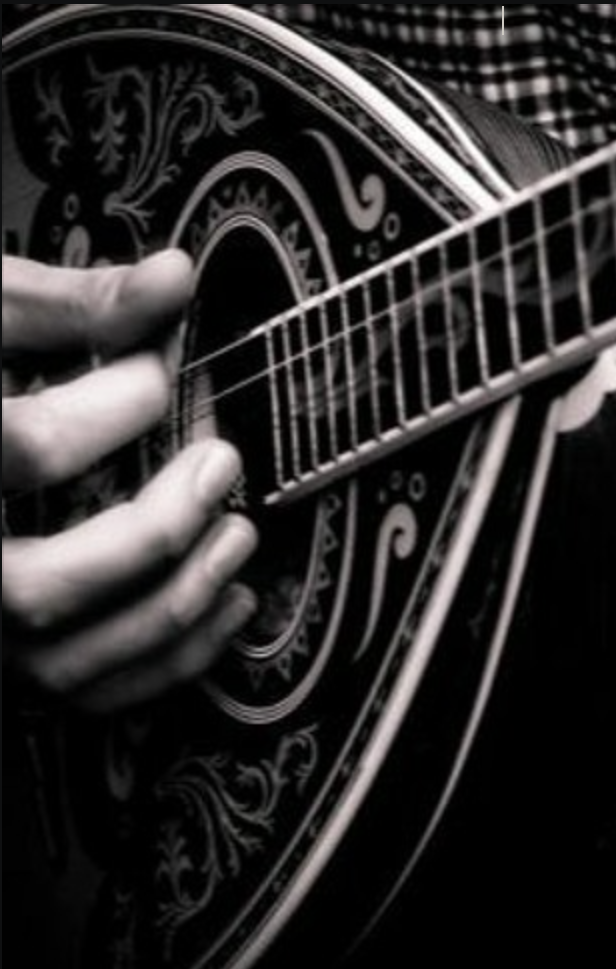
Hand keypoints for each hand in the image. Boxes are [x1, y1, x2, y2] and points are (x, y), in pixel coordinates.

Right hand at [2, 251, 257, 712]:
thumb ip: (65, 305)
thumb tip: (173, 278)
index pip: (18, 450)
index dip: (110, 409)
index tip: (161, 372)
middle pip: (39, 586)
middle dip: (153, 532)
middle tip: (221, 464)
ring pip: (65, 659)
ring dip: (176, 602)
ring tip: (239, 535)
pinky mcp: (6, 652)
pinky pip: (86, 690)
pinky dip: (170, 658)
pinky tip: (230, 601)